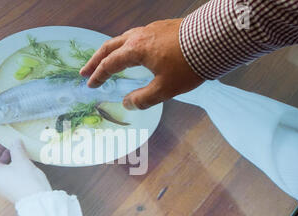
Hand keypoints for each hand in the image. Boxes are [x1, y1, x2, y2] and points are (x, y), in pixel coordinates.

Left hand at [0, 135, 51, 202]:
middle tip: (6, 137)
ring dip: (3, 155)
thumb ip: (16, 148)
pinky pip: (1, 172)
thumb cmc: (27, 182)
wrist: (37, 201)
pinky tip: (16, 156)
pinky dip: (7, 163)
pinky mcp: (4, 187)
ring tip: (13, 145)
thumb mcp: (21, 160)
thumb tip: (15, 141)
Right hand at [80, 18, 203, 109]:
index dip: (98, 75)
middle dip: (95, 60)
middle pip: (110, 47)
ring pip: (122, 39)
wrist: (213, 39)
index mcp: (136, 50)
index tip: (90, 84)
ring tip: (104, 60)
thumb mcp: (165, 89)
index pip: (110, 64)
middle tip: (84, 71)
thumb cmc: (188, 65)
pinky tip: (132, 52)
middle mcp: (139, 36)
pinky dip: (125, 46)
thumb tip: (128, 104)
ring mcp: (151, 30)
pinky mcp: (162, 28)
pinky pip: (136, 36)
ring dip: (110, 51)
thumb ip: (143, 99)